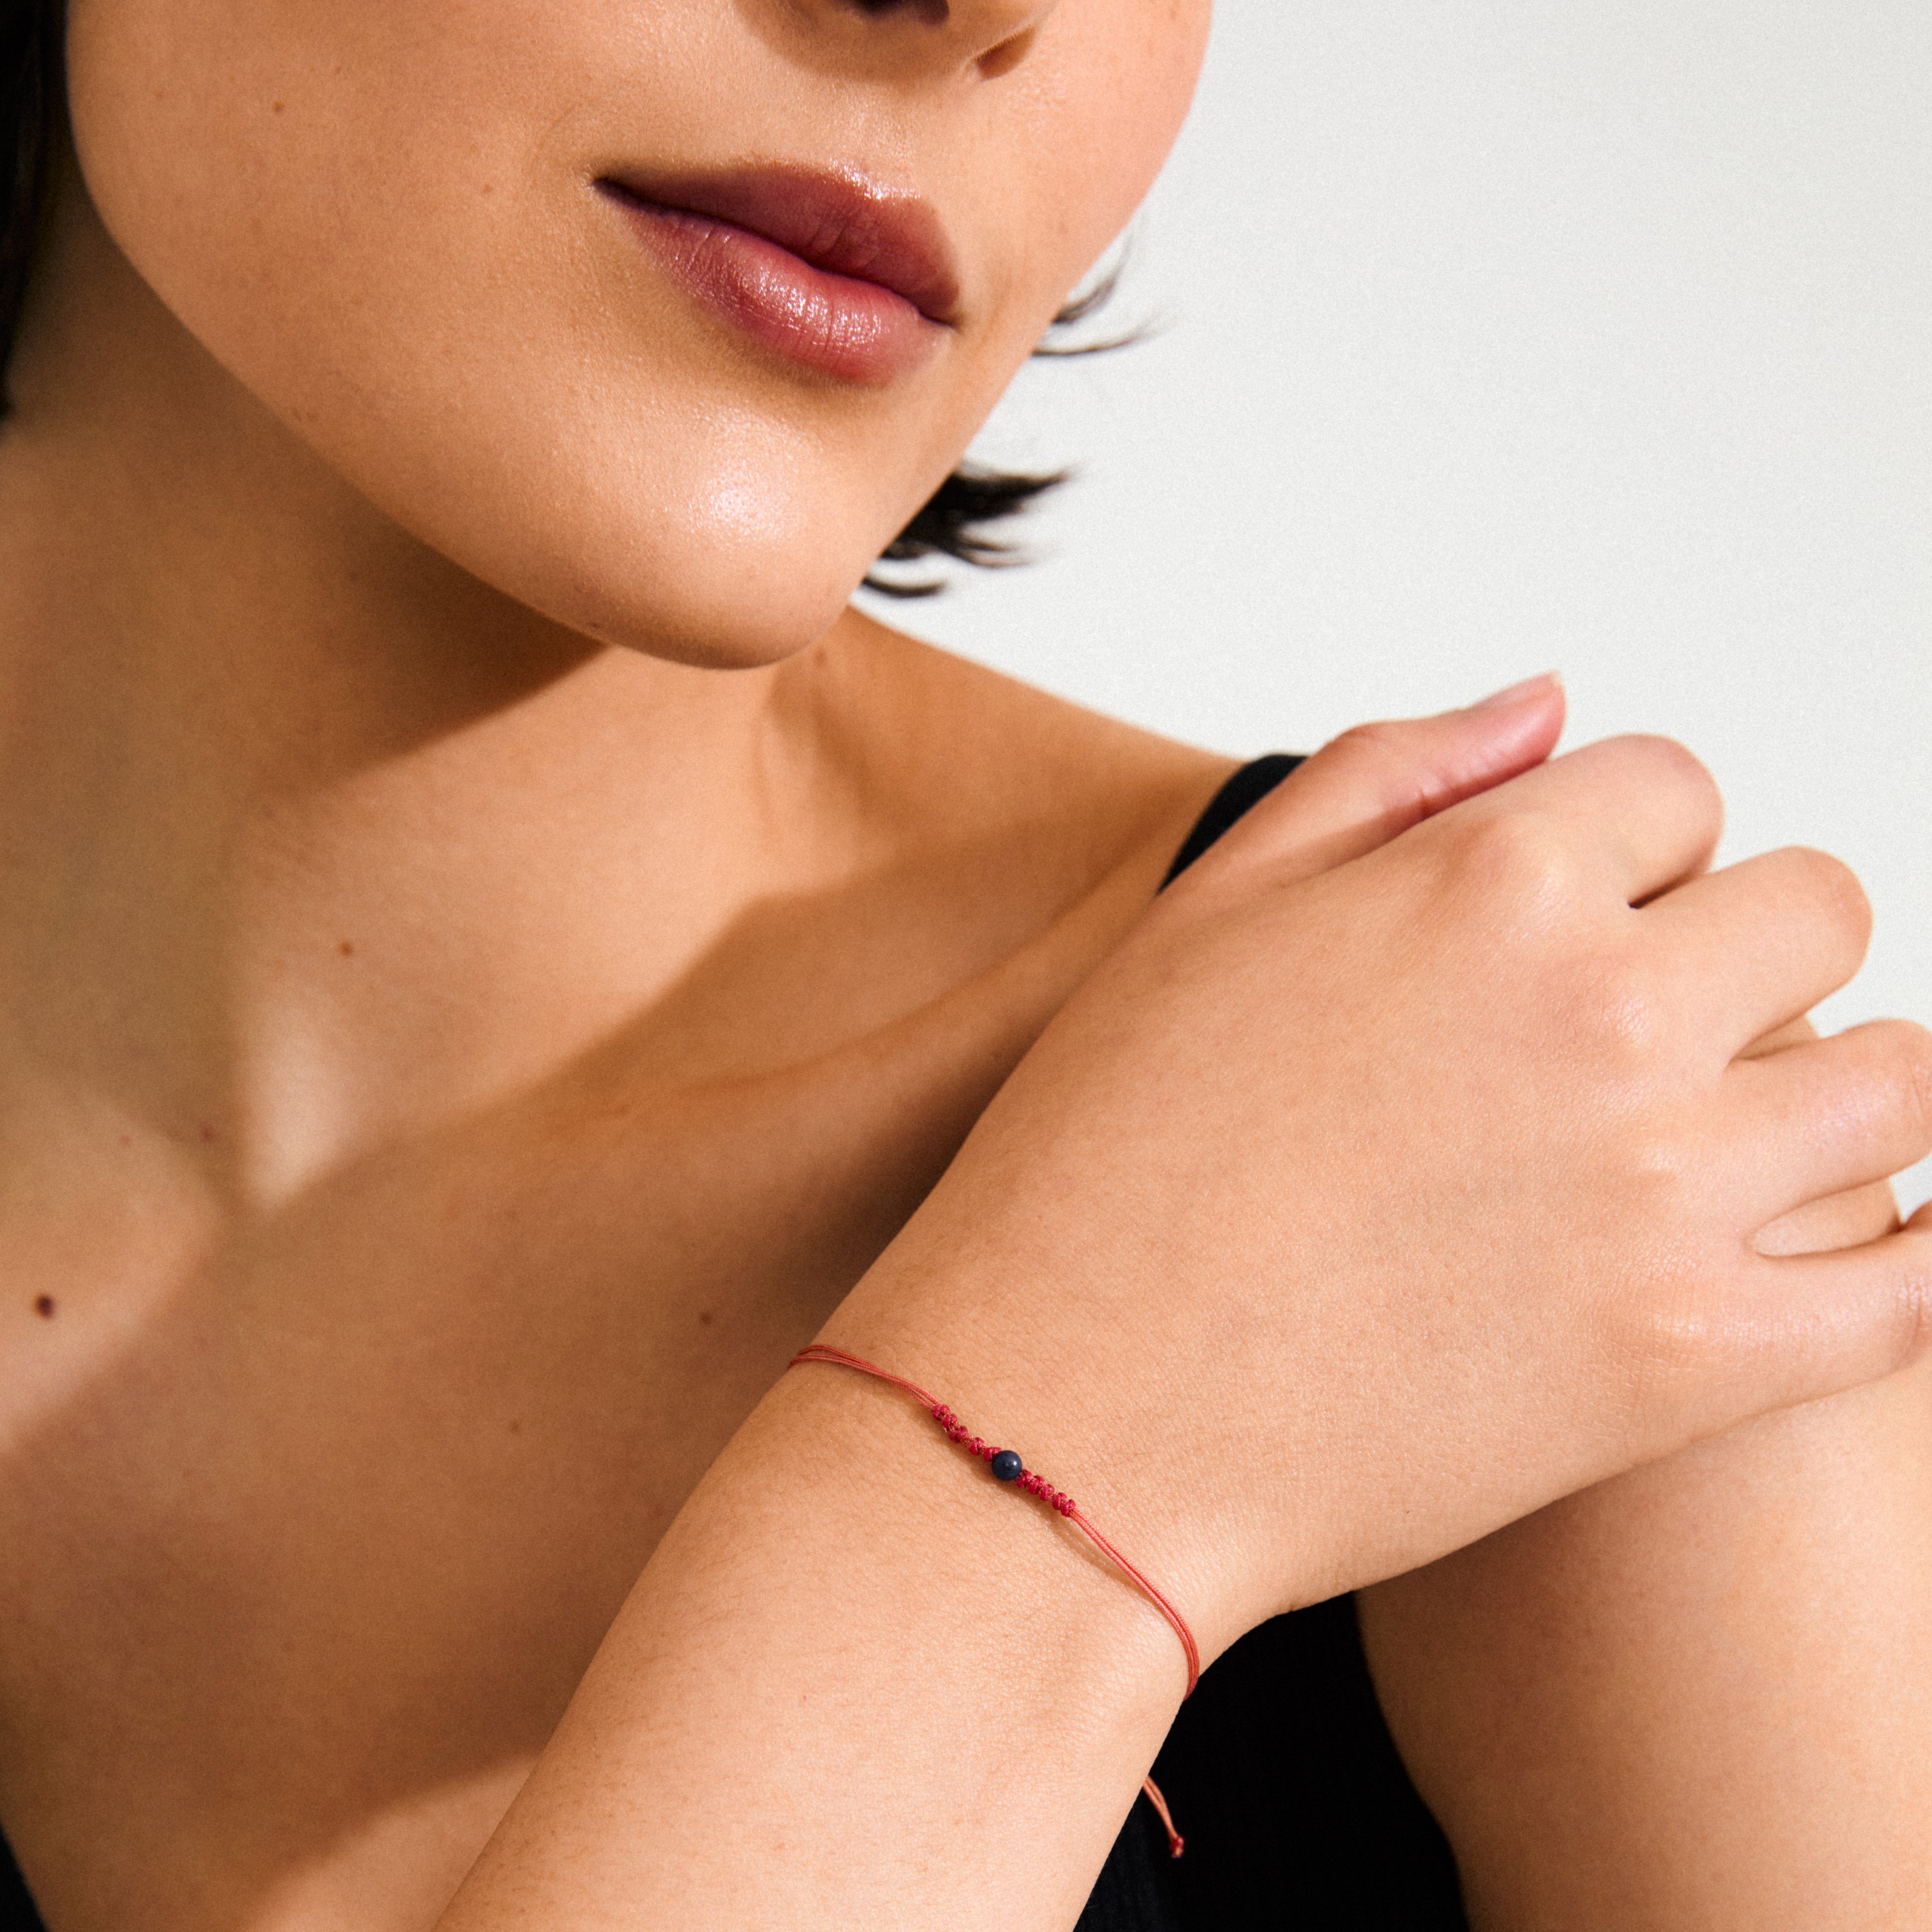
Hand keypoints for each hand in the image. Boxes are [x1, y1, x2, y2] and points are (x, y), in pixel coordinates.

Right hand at [829, 699, 1931, 1662]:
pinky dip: (1906, 1255)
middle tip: (1651, 1028)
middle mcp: (1604, 1012)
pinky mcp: (1692, 1367)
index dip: (1628, 847)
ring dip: (1841, 1085)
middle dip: (1746, 942)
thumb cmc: (1103, 1165)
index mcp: (1483, 882)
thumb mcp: (1206, 912)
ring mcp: (1665, 1195)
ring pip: (1904, 1081)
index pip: (1672, 788)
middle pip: (1816, 908)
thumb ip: (1386, 776)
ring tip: (1743, 1134)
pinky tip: (1836, 1248)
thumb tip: (1552, 703)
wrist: (1068, 1413)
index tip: (1579, 915)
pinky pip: (1910, 1286)